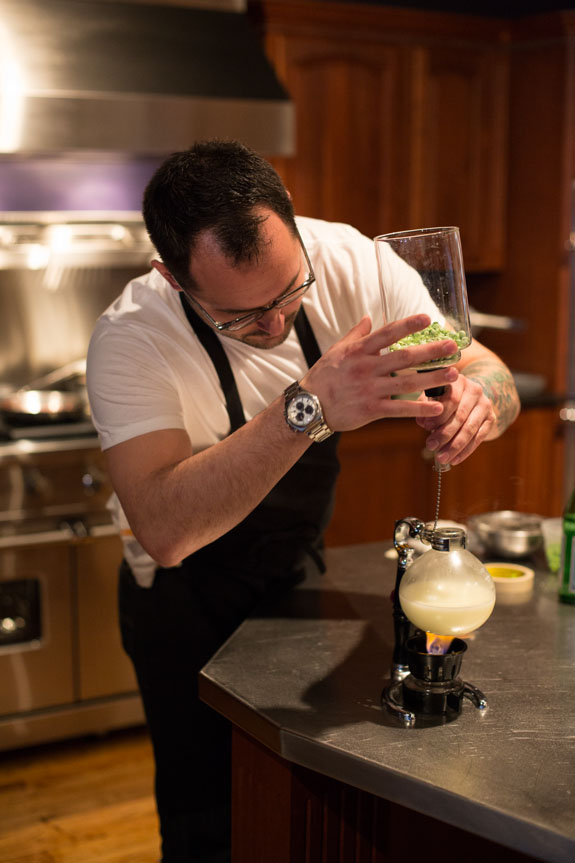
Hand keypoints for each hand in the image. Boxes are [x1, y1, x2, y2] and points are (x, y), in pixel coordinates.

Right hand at [301, 314, 458, 431]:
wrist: (308, 407)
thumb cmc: (323, 377)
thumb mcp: (336, 351)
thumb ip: (355, 334)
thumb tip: (368, 317)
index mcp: (358, 351)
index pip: (387, 334)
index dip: (408, 325)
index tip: (428, 319)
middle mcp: (366, 368)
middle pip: (404, 358)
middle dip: (430, 352)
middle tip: (452, 347)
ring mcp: (369, 390)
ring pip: (407, 383)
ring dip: (432, 379)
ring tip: (454, 374)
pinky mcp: (370, 410)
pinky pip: (400, 410)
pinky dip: (419, 408)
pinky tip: (437, 406)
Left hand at [416, 372, 495, 465]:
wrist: (470, 396)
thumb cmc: (443, 398)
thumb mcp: (433, 397)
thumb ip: (426, 407)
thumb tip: (423, 422)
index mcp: (458, 381)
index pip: (451, 398)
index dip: (439, 414)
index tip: (426, 427)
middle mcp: (475, 390)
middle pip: (460, 416)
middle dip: (445, 434)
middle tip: (431, 447)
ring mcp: (485, 405)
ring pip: (470, 429)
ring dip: (455, 446)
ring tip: (442, 458)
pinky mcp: (491, 418)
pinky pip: (479, 438)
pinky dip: (465, 451)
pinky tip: (454, 460)